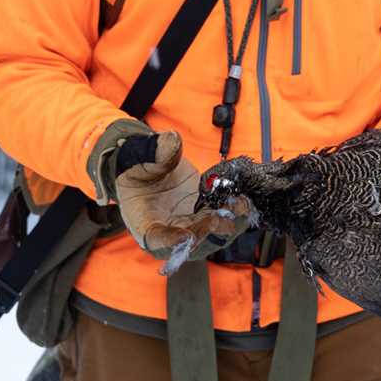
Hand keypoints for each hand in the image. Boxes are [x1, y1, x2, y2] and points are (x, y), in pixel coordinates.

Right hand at [114, 131, 244, 261]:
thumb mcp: (138, 160)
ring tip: (239, 206)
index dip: (171, 240)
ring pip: (211, 229)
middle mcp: (170, 228)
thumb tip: (170, 140)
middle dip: (207, 230)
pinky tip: (244, 199)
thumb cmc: (137, 169)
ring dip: (227, 220)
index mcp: (144, 223)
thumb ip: (154, 154)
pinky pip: (222, 214)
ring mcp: (191, 221)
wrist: (149, 167)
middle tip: (219, 219)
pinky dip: (234, 209)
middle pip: (190, 238)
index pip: (157, 238)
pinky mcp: (207, 210)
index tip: (186, 235)